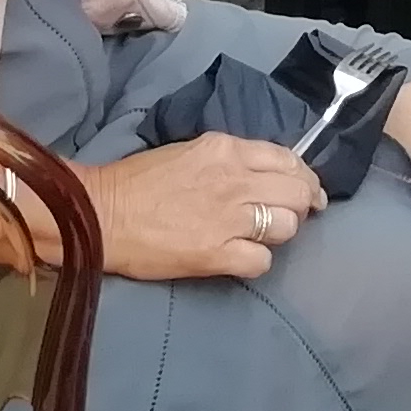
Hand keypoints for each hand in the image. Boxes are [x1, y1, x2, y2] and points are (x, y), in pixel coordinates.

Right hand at [77, 133, 326, 280]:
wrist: (103, 214)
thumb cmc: (139, 181)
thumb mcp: (190, 152)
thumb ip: (230, 160)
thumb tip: (263, 174)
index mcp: (227, 149)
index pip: (289, 159)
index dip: (305, 177)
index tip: (307, 190)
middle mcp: (235, 180)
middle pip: (297, 192)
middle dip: (302, 205)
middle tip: (294, 215)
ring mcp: (229, 219)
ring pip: (288, 226)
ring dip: (280, 232)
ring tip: (261, 236)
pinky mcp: (218, 254)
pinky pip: (263, 261)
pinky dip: (257, 261)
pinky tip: (242, 257)